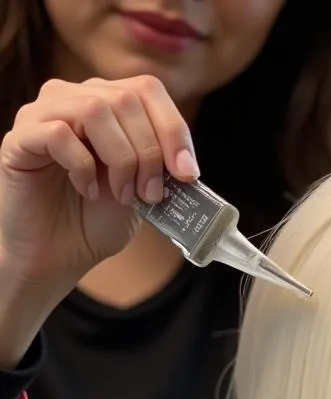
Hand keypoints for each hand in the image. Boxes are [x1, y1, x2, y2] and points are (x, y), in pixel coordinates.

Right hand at [0, 75, 199, 291]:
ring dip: (121, 159)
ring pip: (94, 110)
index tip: (187, 173)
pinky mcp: (19, 139)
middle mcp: (72, 98)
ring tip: (122, 194)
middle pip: (126, 99)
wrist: (58, 253)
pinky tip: (87, 190)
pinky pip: (58, 133)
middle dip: (150, 152)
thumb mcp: (142, 190)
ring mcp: (42, 115)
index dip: (173, 129)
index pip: (147, 89)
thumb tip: (186, 165)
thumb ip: (160, 167)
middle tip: (150, 193)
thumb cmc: (97, 219)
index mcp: (107, 103)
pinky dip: (82, 166)